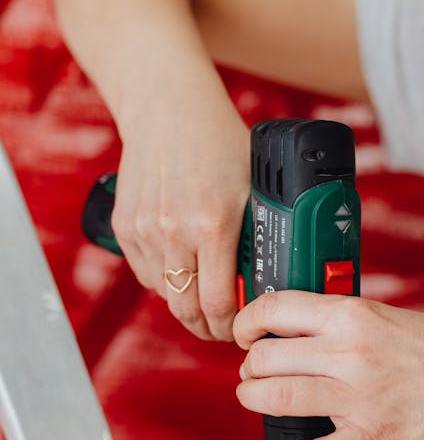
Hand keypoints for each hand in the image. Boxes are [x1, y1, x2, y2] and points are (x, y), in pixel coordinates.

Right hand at [111, 67, 250, 339]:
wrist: (168, 110)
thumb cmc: (221, 144)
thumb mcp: (255, 187)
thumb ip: (264, 231)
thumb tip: (283, 278)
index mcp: (213, 223)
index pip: (219, 303)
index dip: (232, 326)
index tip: (242, 330)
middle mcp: (174, 231)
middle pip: (187, 310)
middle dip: (208, 327)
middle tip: (224, 329)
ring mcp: (144, 230)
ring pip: (165, 295)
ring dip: (186, 304)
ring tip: (206, 300)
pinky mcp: (124, 227)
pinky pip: (145, 273)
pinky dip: (164, 280)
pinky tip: (183, 270)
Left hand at [232, 291, 423, 439]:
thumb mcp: (385, 315)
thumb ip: (338, 322)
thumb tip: (286, 332)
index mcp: (353, 315)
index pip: (275, 308)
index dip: (246, 322)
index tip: (243, 333)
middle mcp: (350, 352)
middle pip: (266, 357)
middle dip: (249, 367)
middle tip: (255, 373)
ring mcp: (359, 397)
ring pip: (275, 397)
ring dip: (252, 399)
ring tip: (257, 398)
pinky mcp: (369, 439)